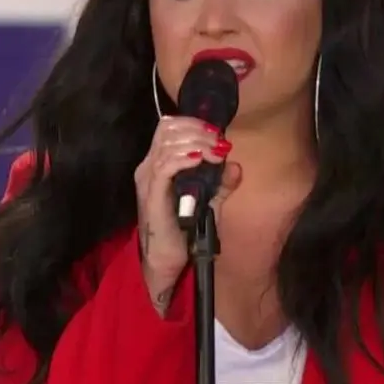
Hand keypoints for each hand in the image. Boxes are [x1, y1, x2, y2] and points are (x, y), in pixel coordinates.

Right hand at [133, 115, 241, 315]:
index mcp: (157, 164)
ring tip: (216, 151)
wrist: (166, 261)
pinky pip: (165, 166)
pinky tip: (201, 159)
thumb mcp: (208, 203)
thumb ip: (221, 184)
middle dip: (198, 129)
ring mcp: (148, 180)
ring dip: (196, 142)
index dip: (193, 123)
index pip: (168, 127)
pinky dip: (185, 157)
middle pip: (167, 129)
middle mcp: (147, 167)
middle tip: (219, 142)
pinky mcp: (152, 194)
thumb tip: (236, 164)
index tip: (217, 133)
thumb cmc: (184, 231)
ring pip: (167, 144)